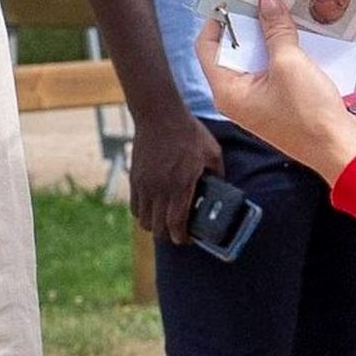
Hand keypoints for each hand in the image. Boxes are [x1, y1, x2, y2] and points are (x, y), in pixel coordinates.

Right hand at [128, 102, 225, 242]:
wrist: (160, 116)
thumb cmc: (189, 133)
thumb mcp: (212, 152)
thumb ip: (217, 173)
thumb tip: (220, 187)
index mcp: (181, 185)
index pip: (176, 223)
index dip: (181, 238)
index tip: (187, 239)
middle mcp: (160, 189)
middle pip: (157, 228)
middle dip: (168, 236)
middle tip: (178, 233)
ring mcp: (145, 185)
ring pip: (144, 221)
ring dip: (154, 226)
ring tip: (164, 222)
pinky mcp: (135, 180)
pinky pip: (135, 207)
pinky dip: (143, 214)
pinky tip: (152, 210)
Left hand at [196, 0, 355, 186]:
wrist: (336, 147)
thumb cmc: (307, 111)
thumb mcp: (290, 64)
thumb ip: (276, 31)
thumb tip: (266, 1)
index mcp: (227, 90)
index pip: (207, 48)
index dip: (217, 20)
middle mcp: (235, 96)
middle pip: (231, 50)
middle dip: (246, 23)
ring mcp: (256, 99)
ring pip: (254, 58)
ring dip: (266, 34)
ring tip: (279, 6)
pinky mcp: (276, 100)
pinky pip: (271, 68)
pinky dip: (279, 49)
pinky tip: (294, 30)